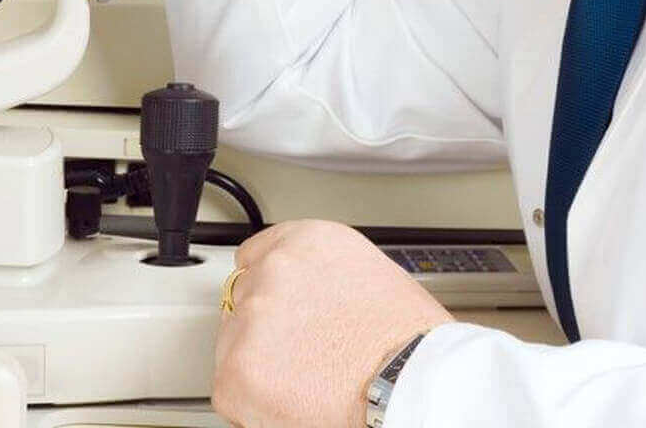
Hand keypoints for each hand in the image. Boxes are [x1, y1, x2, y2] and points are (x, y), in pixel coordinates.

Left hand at [214, 220, 451, 427]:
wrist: (415, 384)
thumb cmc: (409, 341)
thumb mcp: (369, 276)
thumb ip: (321, 277)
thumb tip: (305, 296)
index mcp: (306, 241)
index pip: (255, 258)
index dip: (272, 294)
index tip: (281, 313)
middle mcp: (273, 271)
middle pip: (244, 303)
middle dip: (267, 331)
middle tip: (307, 356)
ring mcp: (252, 318)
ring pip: (235, 347)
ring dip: (261, 366)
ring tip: (309, 381)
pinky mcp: (239, 369)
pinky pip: (231, 393)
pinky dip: (254, 405)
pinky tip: (293, 403)